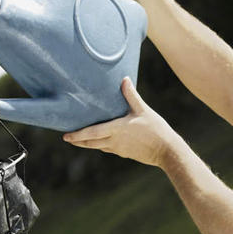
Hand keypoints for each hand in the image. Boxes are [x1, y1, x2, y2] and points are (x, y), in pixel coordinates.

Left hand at [62, 78, 179, 167]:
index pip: (92, 133)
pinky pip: (109, 149)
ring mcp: (119, 149)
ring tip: (80, 140)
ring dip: (88, 144)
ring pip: (99, 147)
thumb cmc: (156, 129)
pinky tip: (101, 142)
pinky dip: (101, 145)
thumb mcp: (143, 110)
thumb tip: (124, 79)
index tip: (66, 136)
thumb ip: (131, 95)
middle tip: (67, 138)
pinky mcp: (125, 153)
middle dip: (78, 141)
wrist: (166, 150)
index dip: (78, 135)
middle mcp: (114, 141)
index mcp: (116, 130)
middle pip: (91, 143)